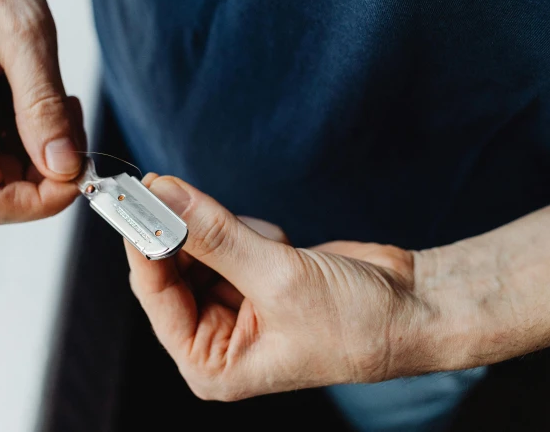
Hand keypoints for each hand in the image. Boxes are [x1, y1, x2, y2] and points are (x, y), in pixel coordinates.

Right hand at [0, 0, 83, 225]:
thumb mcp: (23, 33)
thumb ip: (43, 106)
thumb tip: (64, 165)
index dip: (42, 201)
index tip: (81, 171)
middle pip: (0, 191)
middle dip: (51, 168)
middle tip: (75, 118)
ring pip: (5, 173)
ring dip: (45, 148)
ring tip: (58, 97)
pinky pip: (0, 149)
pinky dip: (34, 133)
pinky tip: (40, 97)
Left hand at [124, 174, 438, 400]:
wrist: (413, 307)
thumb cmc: (356, 322)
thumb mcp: (278, 278)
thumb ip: (215, 235)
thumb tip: (164, 197)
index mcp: (210, 363)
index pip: (154, 294)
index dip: (143, 241)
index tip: (136, 194)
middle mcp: (215, 337)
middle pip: (170, 267)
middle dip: (185, 231)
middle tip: (176, 187)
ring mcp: (233, 304)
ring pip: (197, 245)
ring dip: (228, 230)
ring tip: (271, 243)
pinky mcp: (251, 275)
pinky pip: (225, 237)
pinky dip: (249, 229)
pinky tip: (283, 244)